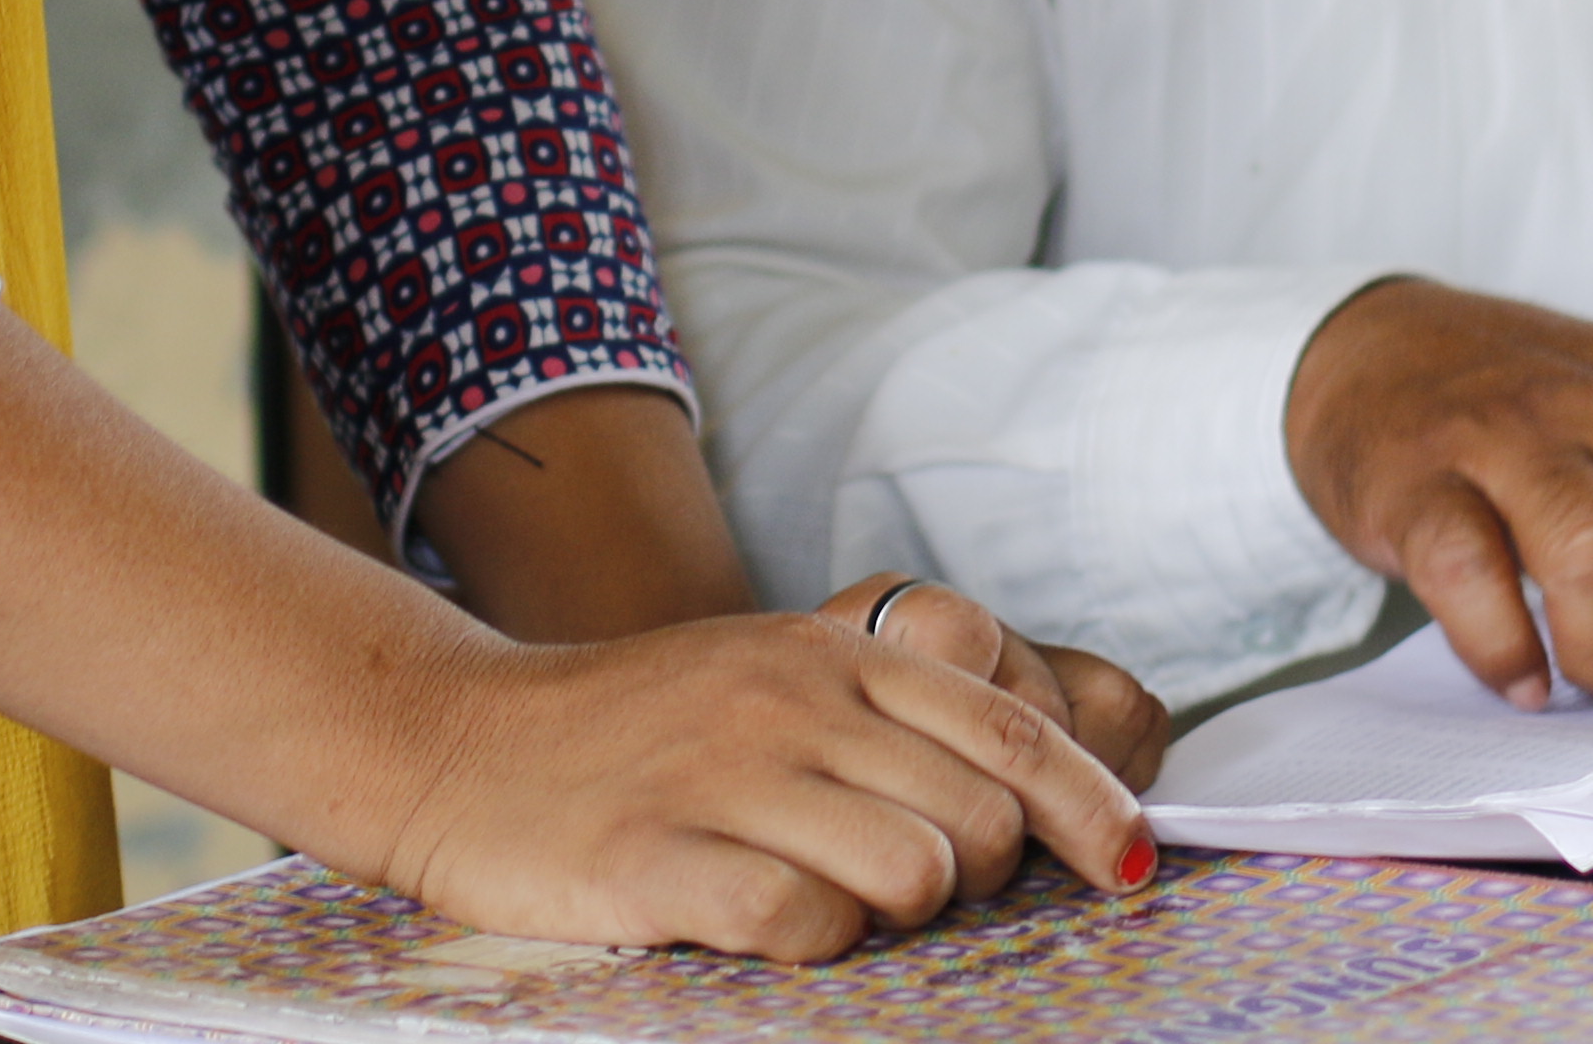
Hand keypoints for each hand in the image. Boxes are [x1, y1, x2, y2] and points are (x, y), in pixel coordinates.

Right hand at [356, 607, 1156, 959]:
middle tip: (907, 883)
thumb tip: (1041, 800)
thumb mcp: (777, 678)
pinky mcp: (658, 858)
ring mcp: (725, 775)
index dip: (1096, 811)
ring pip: (910, 874)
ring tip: (827, 896)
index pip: (1016, 735)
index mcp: (836, 650)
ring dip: (893, 914)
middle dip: (976, 877)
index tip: (1131, 866)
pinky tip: (764, 921)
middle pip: (981, 821)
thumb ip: (898, 718)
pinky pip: (803, 923)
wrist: (460, 742)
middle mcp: (793, 700)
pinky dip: (809, 941)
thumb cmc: (643, 728)